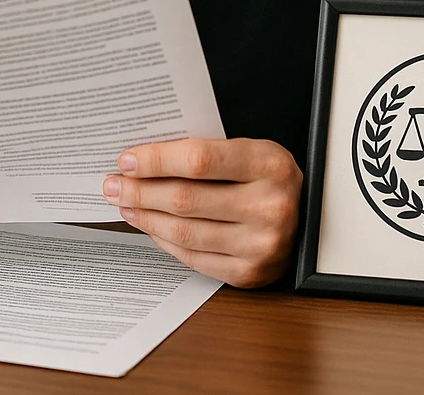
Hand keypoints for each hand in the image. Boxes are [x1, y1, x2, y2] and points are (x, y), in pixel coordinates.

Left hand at [102, 137, 301, 288]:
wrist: (310, 218)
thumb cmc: (267, 178)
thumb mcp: (249, 151)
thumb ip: (206, 153)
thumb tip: (142, 159)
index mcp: (269, 164)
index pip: (199, 160)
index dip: (156, 160)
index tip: (126, 159)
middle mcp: (270, 206)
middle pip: (184, 199)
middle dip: (139, 191)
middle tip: (113, 184)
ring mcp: (261, 245)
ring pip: (184, 232)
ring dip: (145, 217)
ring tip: (125, 204)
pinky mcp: (249, 273)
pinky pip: (192, 257)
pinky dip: (163, 240)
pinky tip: (149, 226)